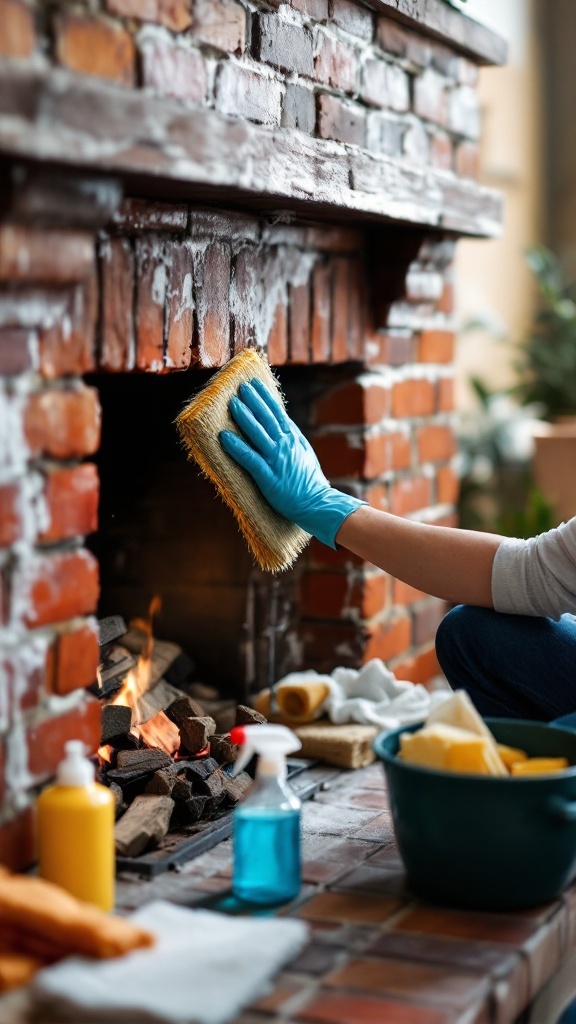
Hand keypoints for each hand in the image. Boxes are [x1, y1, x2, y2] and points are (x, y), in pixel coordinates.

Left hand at [220, 377, 364, 547]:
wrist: (318, 503)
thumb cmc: (309, 481)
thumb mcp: (304, 452)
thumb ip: (293, 436)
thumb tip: (282, 420)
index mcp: (293, 439)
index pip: (277, 413)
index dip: (264, 397)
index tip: (254, 383)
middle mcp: (285, 446)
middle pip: (266, 418)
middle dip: (253, 401)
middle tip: (240, 387)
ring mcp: (276, 461)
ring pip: (257, 434)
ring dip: (244, 417)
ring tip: (232, 403)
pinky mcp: (268, 477)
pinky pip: (249, 459)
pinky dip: (236, 447)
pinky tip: (224, 437)